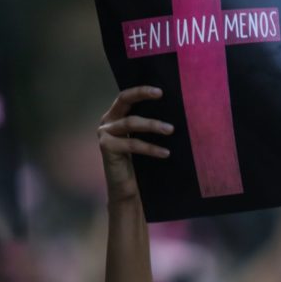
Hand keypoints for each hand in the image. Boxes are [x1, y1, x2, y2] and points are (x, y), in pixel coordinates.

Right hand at [96, 86, 173, 203]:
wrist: (128, 191)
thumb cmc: (141, 164)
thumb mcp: (145, 139)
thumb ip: (150, 125)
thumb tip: (175, 110)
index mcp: (116, 116)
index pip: (127, 97)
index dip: (142, 90)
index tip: (161, 90)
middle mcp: (108, 121)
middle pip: (123, 100)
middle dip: (142, 94)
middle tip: (161, 94)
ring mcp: (105, 134)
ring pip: (130, 122)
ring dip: (152, 124)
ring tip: (170, 129)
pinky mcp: (106, 148)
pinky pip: (132, 143)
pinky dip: (150, 148)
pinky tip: (165, 153)